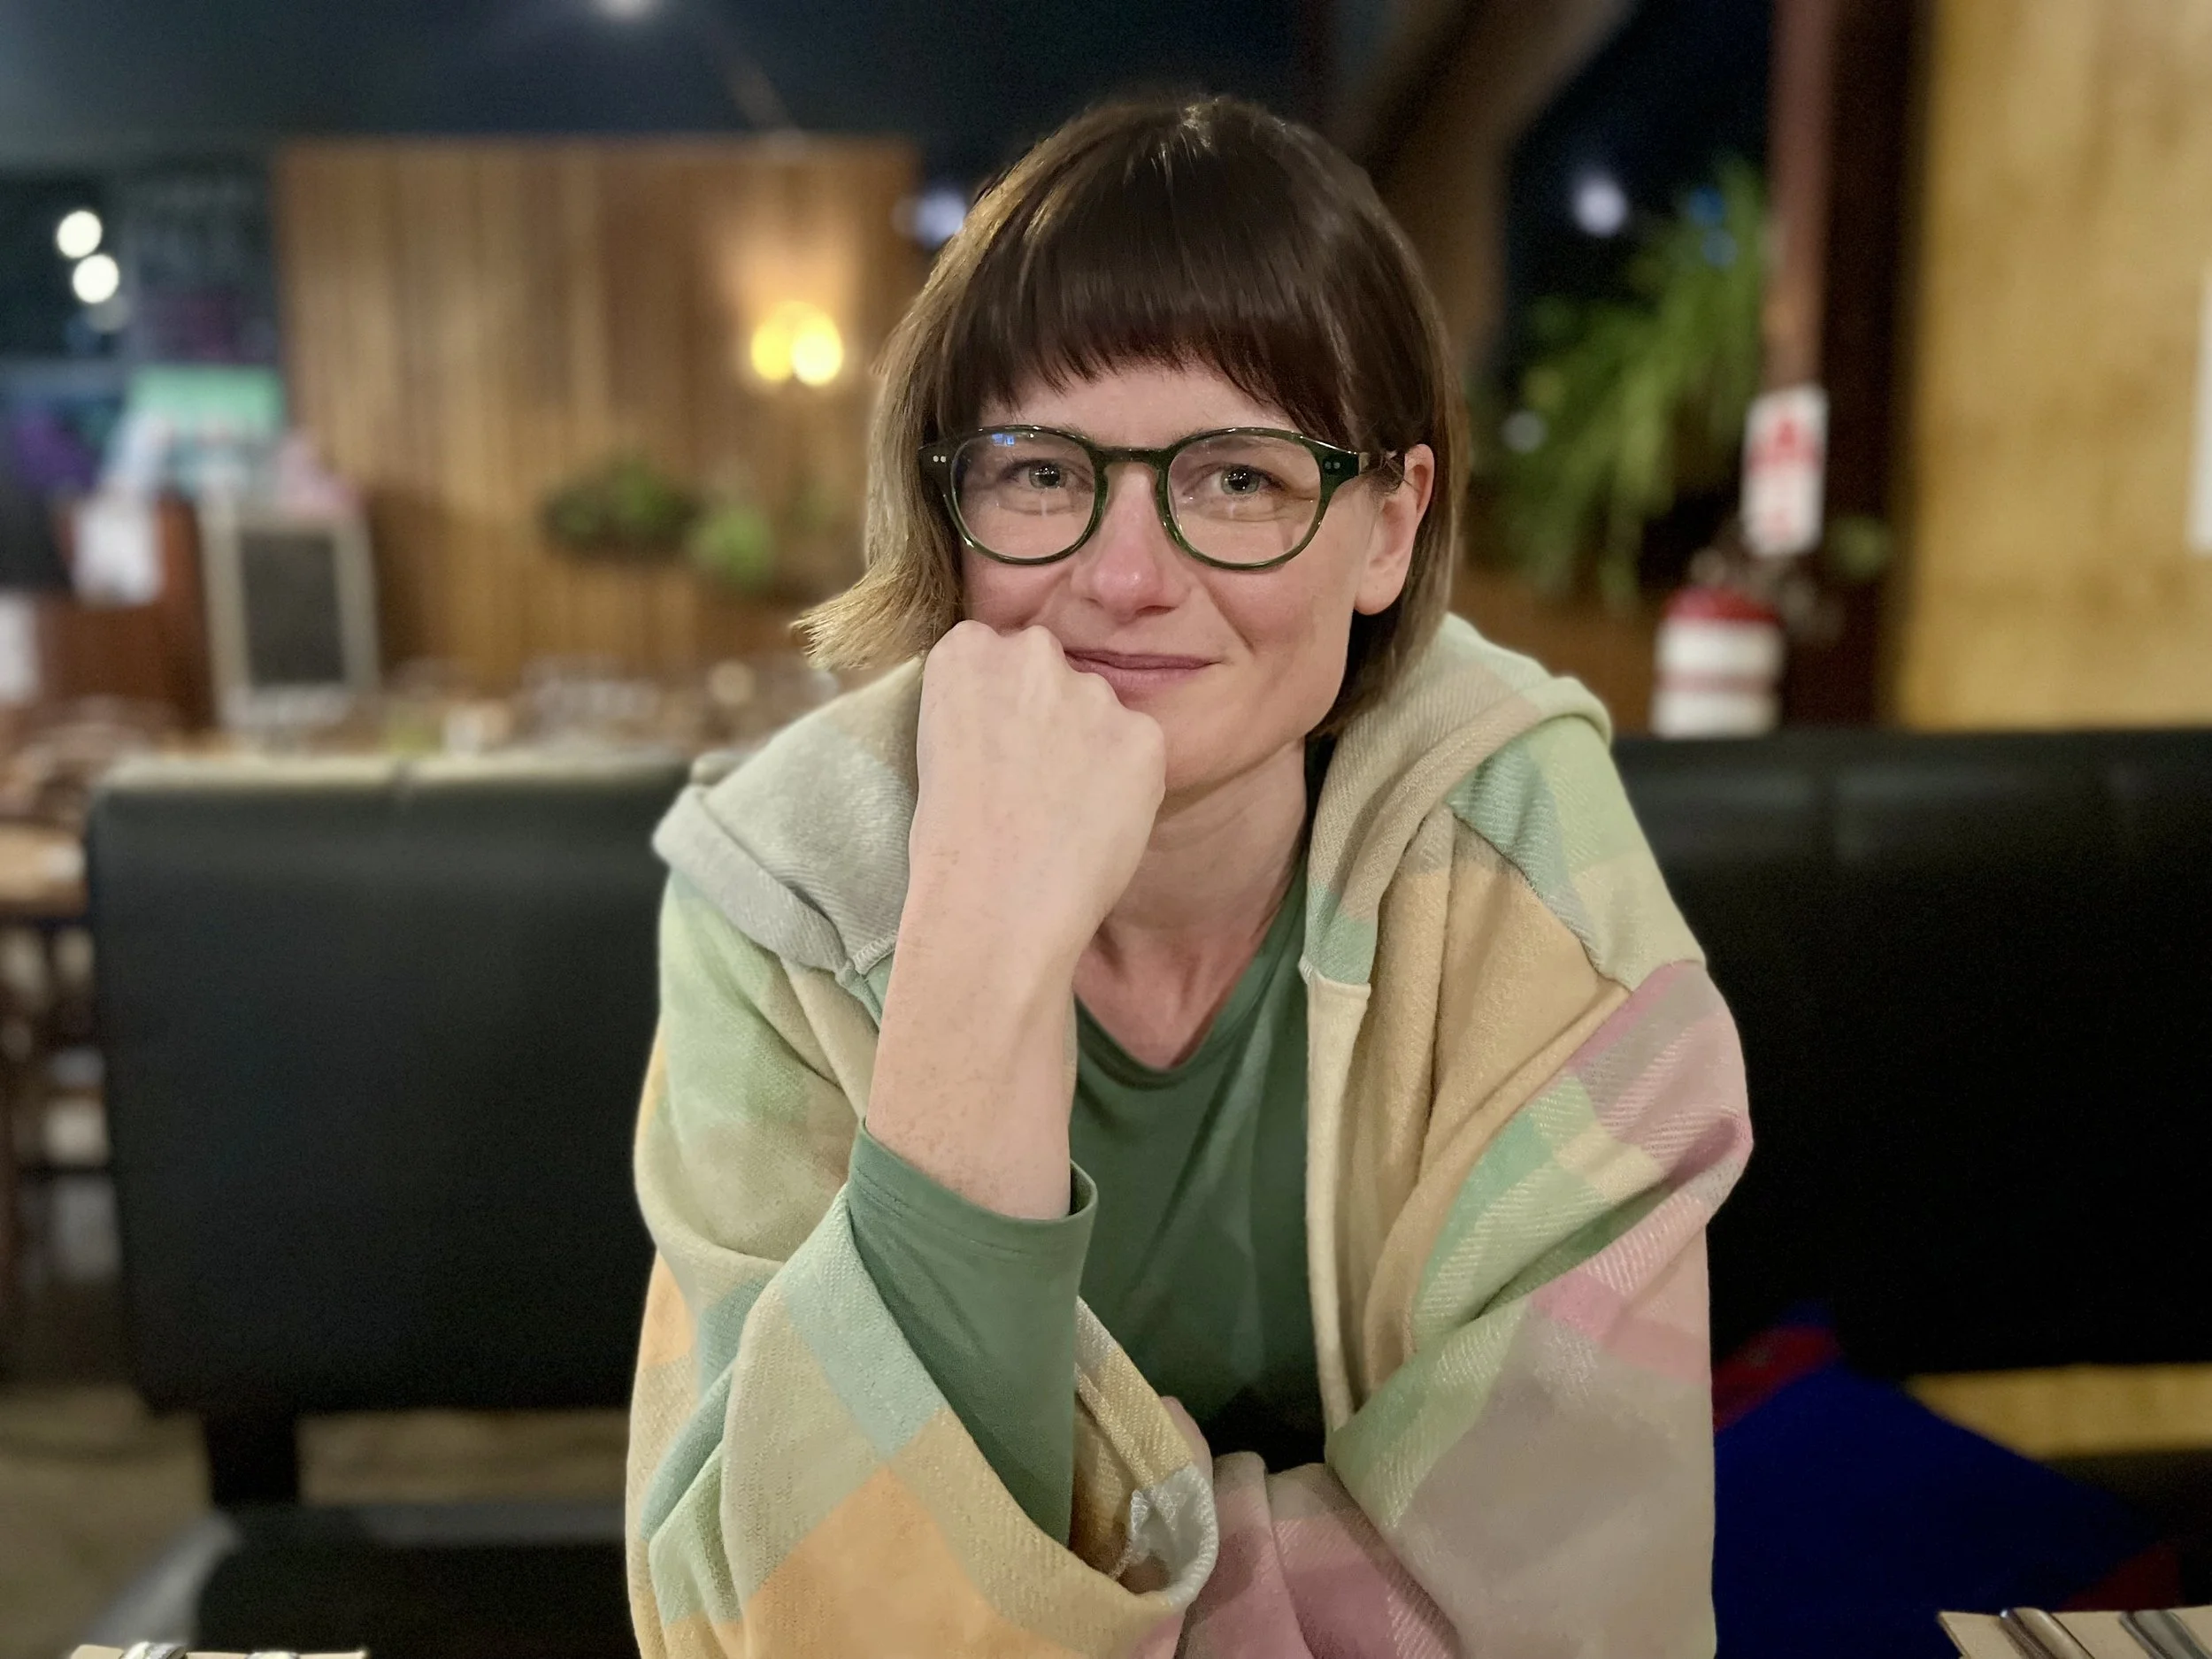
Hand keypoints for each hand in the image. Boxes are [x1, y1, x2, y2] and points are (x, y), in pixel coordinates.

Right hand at [906, 621, 1165, 977]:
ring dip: (1092, 746)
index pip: (997, 653)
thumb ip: (980, 708)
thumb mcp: (935, 747)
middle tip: (1035, 778)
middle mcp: (1033, 652)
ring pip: (1100, 710)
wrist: (996, 903)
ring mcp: (1094, 691)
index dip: (1001, 704)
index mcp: (966, 650)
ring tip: (1065, 812)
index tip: (997, 743)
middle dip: (1049, 712)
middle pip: (1050, 671)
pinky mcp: (1145, 735)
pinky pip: (1140, 749)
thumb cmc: (950, 845)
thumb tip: (1016, 719)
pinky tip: (1097, 822)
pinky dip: (1128, 781)